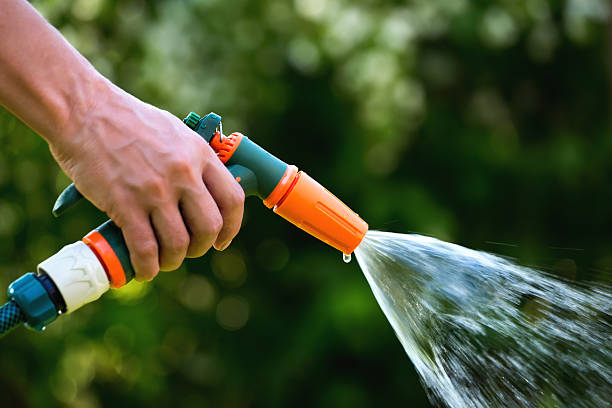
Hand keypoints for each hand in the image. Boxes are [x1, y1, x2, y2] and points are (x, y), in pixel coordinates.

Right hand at [49, 80, 243, 280]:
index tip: (222, 240)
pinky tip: (143, 269)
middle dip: (202, 247)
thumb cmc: (126, 120)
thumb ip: (192, 159)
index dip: (232, 227)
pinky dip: (147, 266)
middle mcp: (183, 174)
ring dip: (173, 260)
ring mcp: (155, 190)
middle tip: (189, 250)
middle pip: (209, 227)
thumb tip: (203, 188)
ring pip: (179, 243)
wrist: (83, 111)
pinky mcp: (125, 204)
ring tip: (163, 260)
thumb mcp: (174, 132)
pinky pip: (145, 248)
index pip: (232, 199)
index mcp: (199, 154)